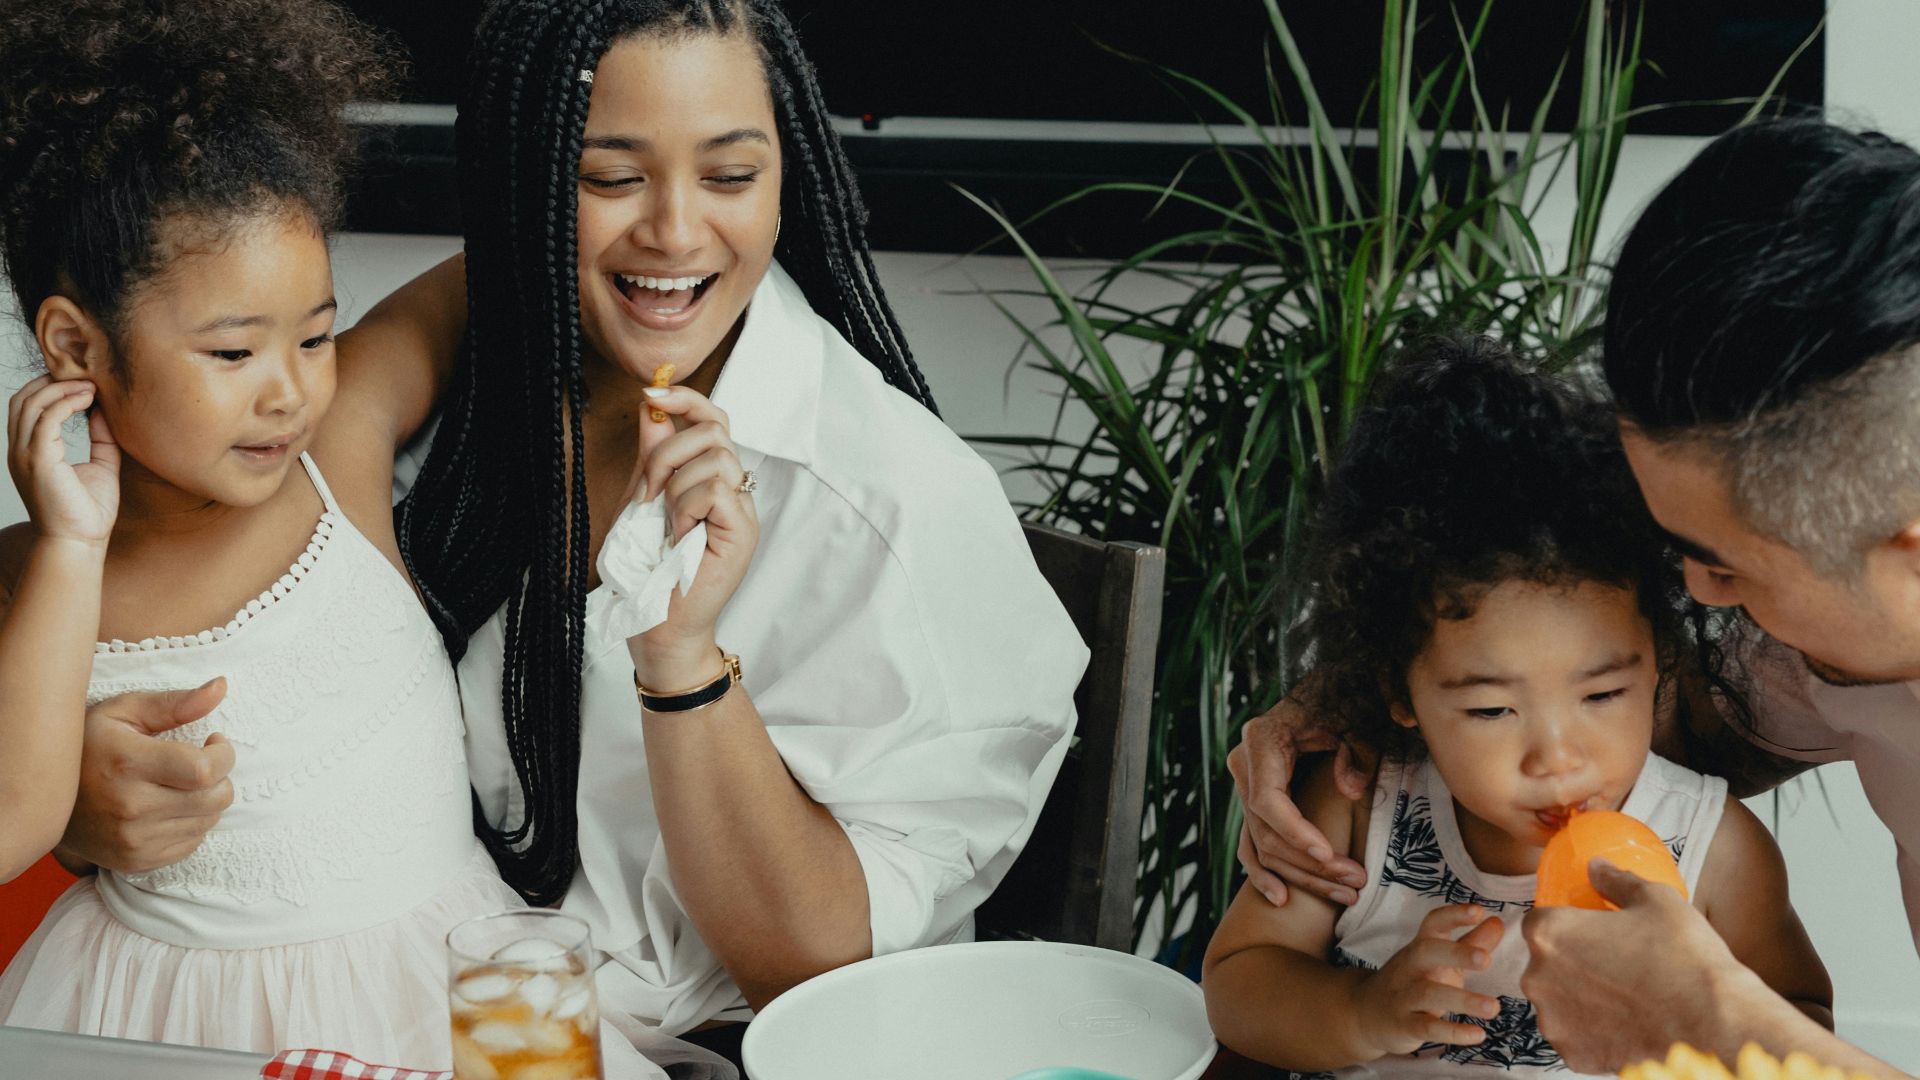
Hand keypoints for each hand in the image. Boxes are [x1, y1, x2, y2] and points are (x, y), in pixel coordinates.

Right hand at [7, 376, 118, 547]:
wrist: (80, 543)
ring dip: (61, 388)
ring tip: (91, 385)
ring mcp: (25, 455)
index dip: (50, 388)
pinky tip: (88, 399)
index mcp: (30, 451)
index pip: (28, 407)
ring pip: (32, 404)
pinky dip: (66, 402)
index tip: (82, 381)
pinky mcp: (38, 460)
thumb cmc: (89, 511)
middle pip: (23, 399)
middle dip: (52, 381)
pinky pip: (46, 419)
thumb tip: (106, 410)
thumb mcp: (101, 465)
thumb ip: (101, 437)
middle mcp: (20, 450)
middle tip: (85, 376)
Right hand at [59, 680, 234, 872]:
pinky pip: (192, 844)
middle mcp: (130, 807)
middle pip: (213, 799)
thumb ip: (175, 702)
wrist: (44, 798)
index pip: (203, 769)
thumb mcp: (123, 711)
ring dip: (207, 800)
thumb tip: (221, 686)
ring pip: (207, 822)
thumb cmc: (89, 745)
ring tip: (182, 784)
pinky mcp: (135, 861)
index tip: (213, 741)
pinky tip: (170, 807)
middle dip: (221, 777)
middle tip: (202, 762)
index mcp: (127, 764)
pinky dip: (192, 824)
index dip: (222, 754)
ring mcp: (132, 840)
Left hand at [627, 385, 758, 683]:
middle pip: (715, 430)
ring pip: (715, 458)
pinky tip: (680, 534)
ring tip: (667, 523)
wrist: (658, 626)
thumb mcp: (642, 499)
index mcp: (713, 477)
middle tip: (647, 493)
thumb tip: (650, 405)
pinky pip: (716, 489)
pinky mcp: (742, 531)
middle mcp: (736, 489)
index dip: (686, 399)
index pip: (714, 419)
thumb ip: (651, 453)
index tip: (651, 392)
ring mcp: (744, 510)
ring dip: (675, 486)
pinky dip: (687, 507)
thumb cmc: (649, 572)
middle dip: (668, 451)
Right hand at [1228, 695, 1375, 904]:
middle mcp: (1244, 765)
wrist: (1326, 690)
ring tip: (1344, 895)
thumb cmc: (1343, 702)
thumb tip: (1352, 792)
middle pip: (1266, 830)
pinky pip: (1251, 844)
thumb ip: (1356, 752)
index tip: (1328, 854)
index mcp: (1261, 740)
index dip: (1295, 832)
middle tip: (1355, 882)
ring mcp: (1244, 785)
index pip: (1267, 800)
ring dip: (1300, 876)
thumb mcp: (1355, 720)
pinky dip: (1264, 873)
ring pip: (1261, 845)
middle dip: (1310, 863)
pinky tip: (1282, 899)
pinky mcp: (1253, 802)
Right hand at [1352, 904, 1504, 1056]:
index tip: (1478, 910)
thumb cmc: (1412, 982)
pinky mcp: (1404, 1025)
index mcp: (1420, 947)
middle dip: (1456, 953)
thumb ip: (1470, 943)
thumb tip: (1498, 922)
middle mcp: (1409, 967)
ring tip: (1494, 1007)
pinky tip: (1478, 1034)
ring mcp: (1403, 996)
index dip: (1454, 915)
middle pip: (1426, 952)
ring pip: (1429, 993)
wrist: (1365, 1013)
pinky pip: (1427, 1027)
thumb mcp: (1438, 961)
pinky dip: (1452, 1032)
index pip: (1433, 923)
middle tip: (1486, 959)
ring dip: (1462, 999)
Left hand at [1522, 861, 1749, 1071]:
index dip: (1567, 926)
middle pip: (1545, 964)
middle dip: (1572, 964)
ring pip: (1558, 1003)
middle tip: (1616, 967)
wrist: (1713, 1025)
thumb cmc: (1684, 957)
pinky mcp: (1573, 1056)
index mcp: (1549, 933)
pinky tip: (1626, 1026)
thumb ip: (1615, 879)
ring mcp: (1553, 1021)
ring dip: (1580, 1000)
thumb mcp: (1655, 900)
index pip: (1540, 922)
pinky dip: (1594, 1033)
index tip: (1594, 934)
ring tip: (1625, 998)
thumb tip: (1596, 867)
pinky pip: (1575, 1037)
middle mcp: (1538, 977)